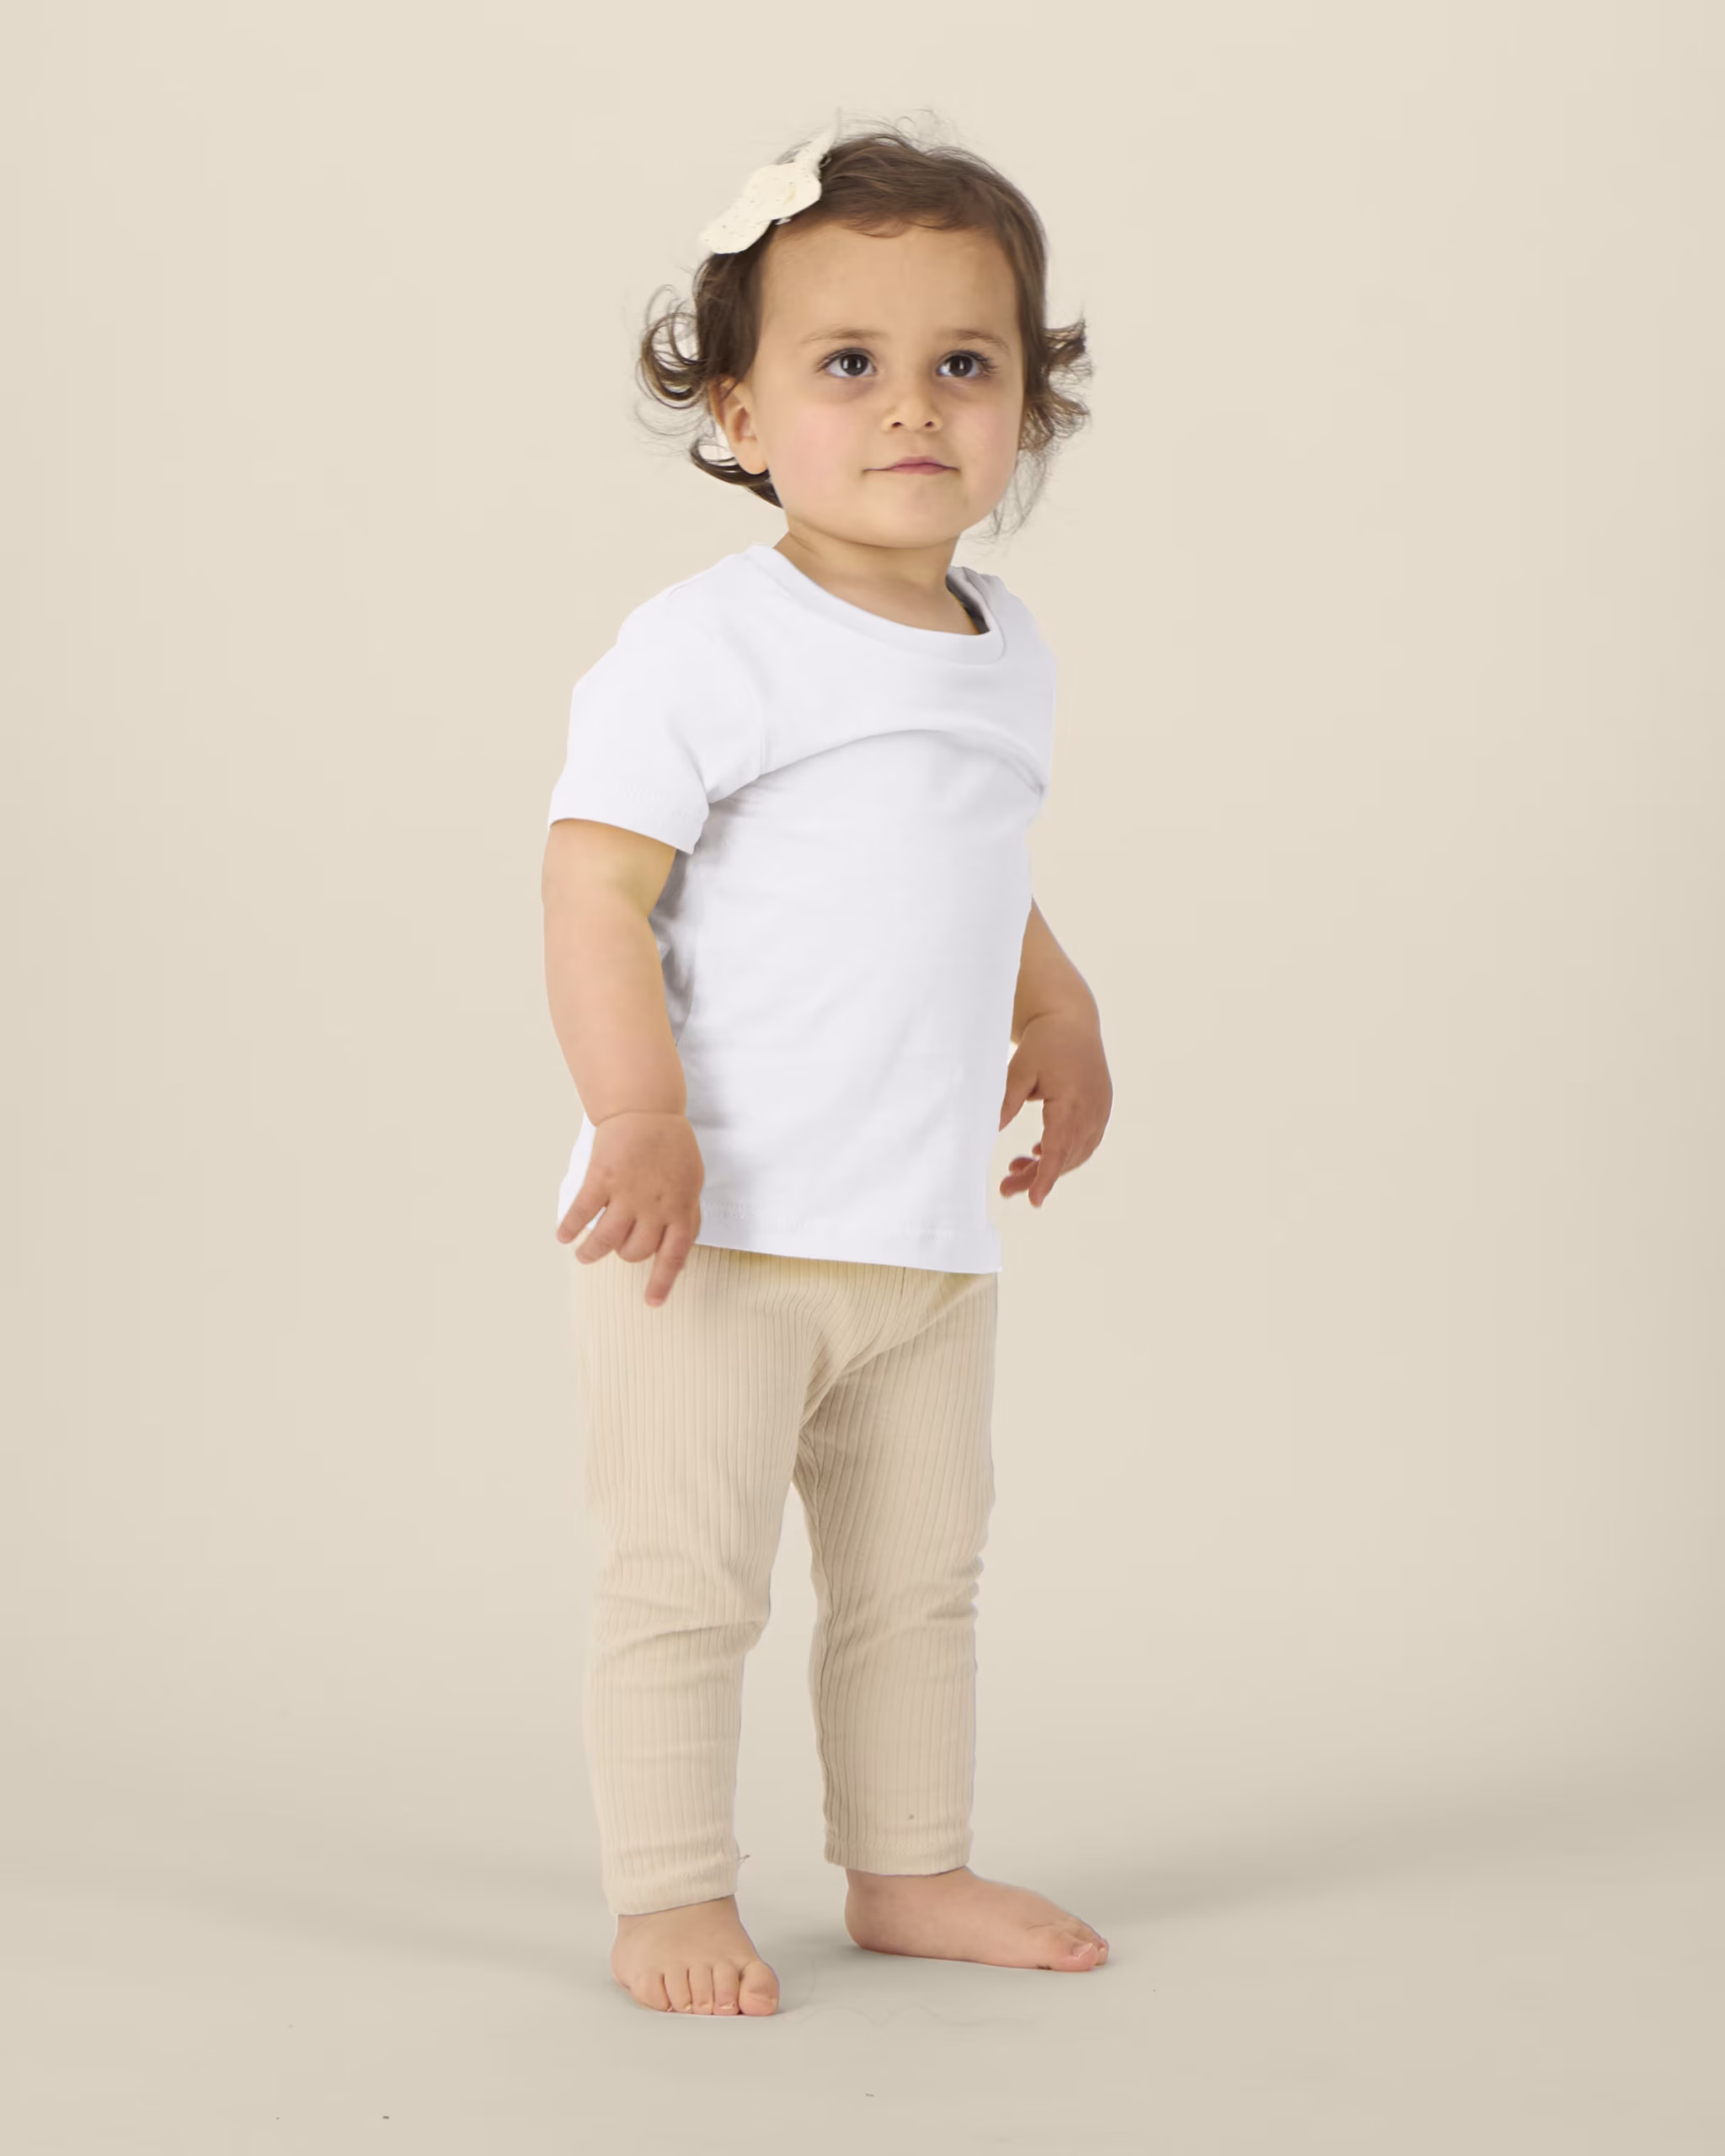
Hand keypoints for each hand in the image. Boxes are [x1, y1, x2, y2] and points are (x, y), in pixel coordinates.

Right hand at [555, 1110, 703, 1307]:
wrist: (647, 1110)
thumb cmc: (672, 1147)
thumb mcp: (692, 1183)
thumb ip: (686, 1216)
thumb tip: (679, 1251)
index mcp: (681, 1208)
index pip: (674, 1255)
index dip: (662, 1282)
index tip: (652, 1302)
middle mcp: (655, 1207)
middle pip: (636, 1251)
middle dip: (624, 1254)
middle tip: (616, 1247)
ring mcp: (627, 1194)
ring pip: (606, 1240)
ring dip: (591, 1252)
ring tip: (583, 1254)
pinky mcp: (602, 1179)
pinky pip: (582, 1213)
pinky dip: (570, 1227)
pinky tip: (563, 1235)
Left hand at [997, 1012, 1111, 1207]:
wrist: (1073, 1022)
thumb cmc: (1045, 1044)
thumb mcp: (1019, 1069)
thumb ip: (1006, 1101)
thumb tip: (989, 1131)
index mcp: (1072, 1101)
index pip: (1059, 1148)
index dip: (1046, 1176)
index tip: (1034, 1200)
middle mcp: (1091, 1110)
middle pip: (1066, 1156)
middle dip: (1038, 1177)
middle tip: (1006, 1188)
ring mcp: (1100, 1112)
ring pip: (1077, 1153)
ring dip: (1050, 1166)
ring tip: (1016, 1170)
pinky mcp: (1101, 1110)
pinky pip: (1084, 1141)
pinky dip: (1064, 1153)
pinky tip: (1038, 1154)